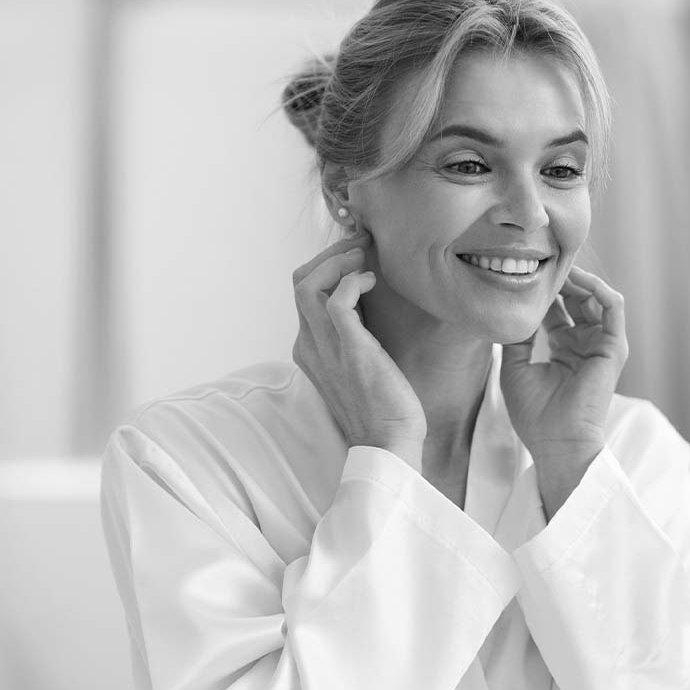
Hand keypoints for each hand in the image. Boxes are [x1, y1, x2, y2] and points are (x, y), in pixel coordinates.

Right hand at [292, 236, 425, 469]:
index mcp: (309, 348)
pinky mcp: (350, 349)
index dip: (327, 266)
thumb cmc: (383, 406)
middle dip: (329, 255)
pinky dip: (352, 281)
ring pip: (307, 284)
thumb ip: (354, 334)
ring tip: (363, 257)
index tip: (355, 256)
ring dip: (337, 261)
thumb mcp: (359, 363)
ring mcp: (325, 347)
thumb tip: (367, 303)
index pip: (302, 292)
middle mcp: (309, 345)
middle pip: (299, 281)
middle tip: (360, 247)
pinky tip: (372, 282)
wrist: (389, 442)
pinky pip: (336, 299)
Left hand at [500, 266, 628, 514]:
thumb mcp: (515, 367)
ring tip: (559, 265)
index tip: (525, 272)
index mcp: (564, 349)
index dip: (544, 291)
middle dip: (561, 279)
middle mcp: (584, 344)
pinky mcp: (614, 347)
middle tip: (543, 261)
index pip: (557, 309)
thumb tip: (511, 309)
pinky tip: (579, 279)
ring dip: (578, 279)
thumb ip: (517, 337)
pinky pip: (613, 307)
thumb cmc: (535, 414)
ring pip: (595, 298)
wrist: (556, 441)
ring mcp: (601, 345)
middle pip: (576, 300)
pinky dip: (598, 288)